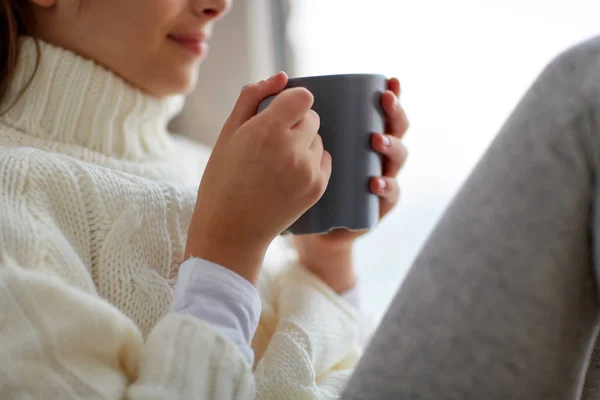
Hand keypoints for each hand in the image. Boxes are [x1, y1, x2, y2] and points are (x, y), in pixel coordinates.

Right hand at [185, 72, 331, 284]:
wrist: (231, 230)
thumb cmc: (223, 179)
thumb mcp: (228, 134)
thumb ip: (252, 97)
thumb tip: (281, 76)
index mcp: (267, 130)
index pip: (303, 96)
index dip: (291, 101)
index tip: (278, 113)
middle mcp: (293, 149)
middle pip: (313, 117)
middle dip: (296, 123)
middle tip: (272, 143)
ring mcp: (308, 170)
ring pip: (319, 139)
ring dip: (304, 143)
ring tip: (278, 164)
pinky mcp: (318, 188)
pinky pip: (324, 160)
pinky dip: (311, 162)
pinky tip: (289, 176)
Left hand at [293, 77, 408, 291]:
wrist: (302, 227)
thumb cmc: (293, 178)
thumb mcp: (292, 144)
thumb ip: (287, 114)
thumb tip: (281, 78)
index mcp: (361, 136)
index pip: (381, 111)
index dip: (392, 93)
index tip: (388, 80)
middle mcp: (376, 155)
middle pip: (396, 129)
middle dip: (395, 112)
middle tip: (386, 100)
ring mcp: (381, 179)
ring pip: (398, 159)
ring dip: (392, 146)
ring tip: (376, 140)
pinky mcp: (377, 206)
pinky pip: (390, 196)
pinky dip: (386, 188)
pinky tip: (375, 182)